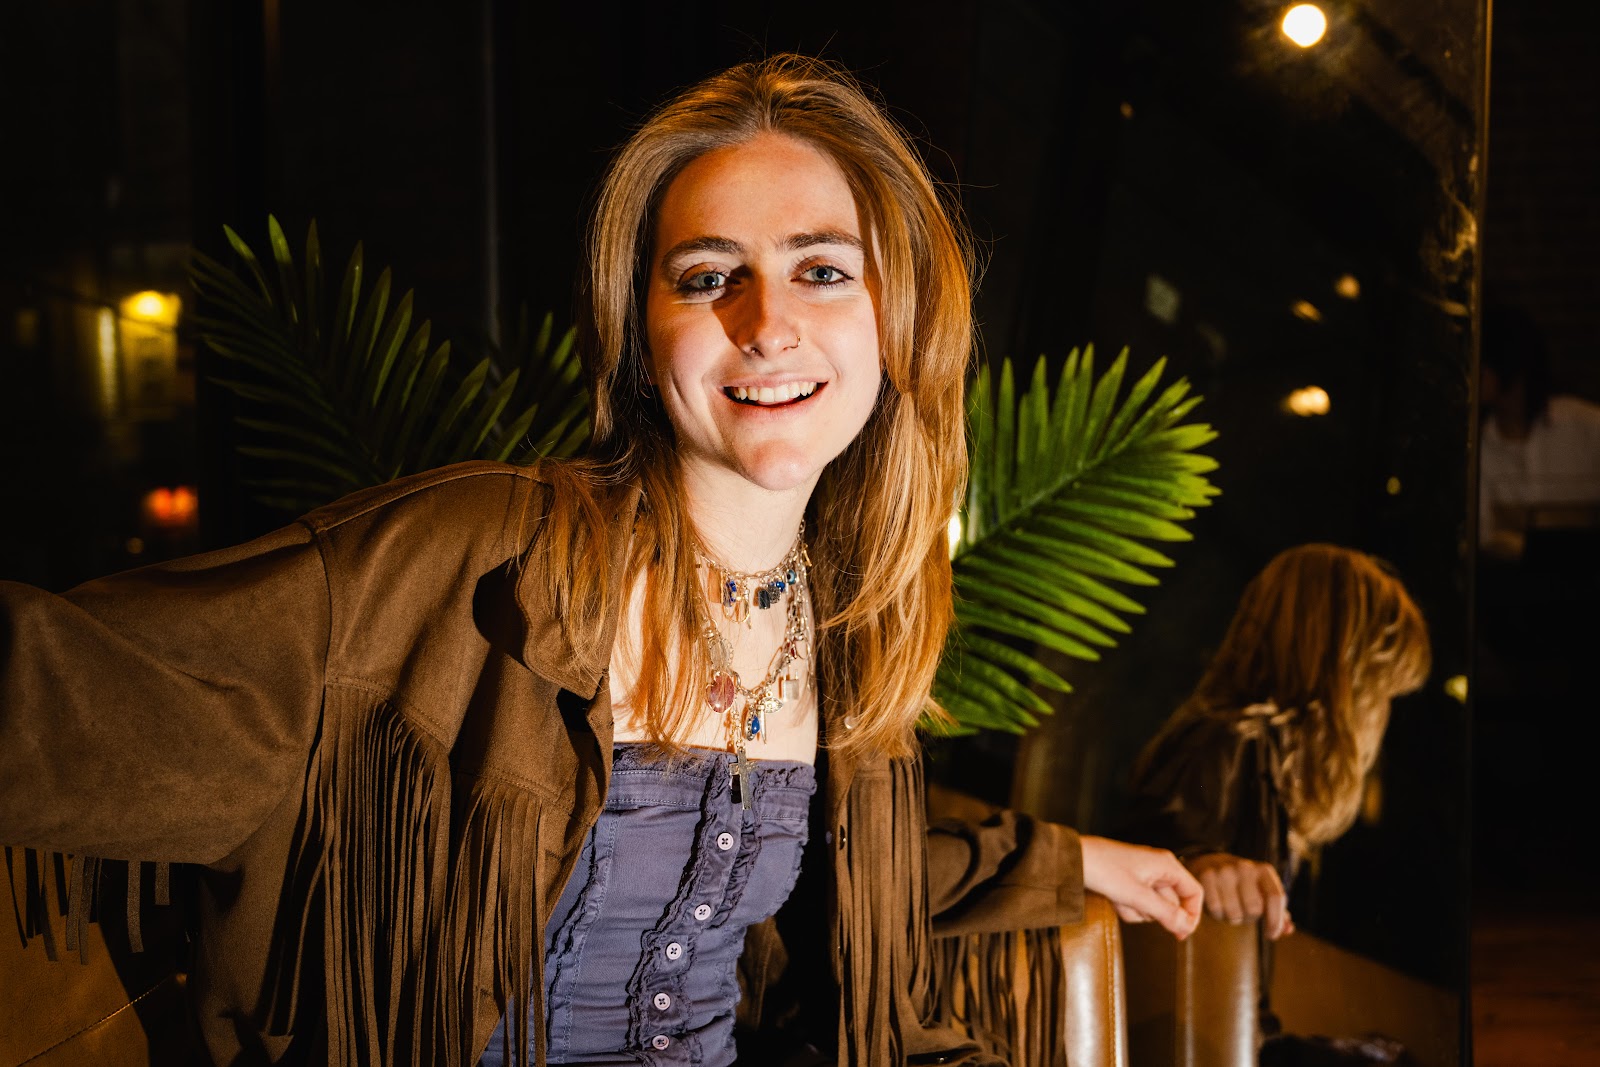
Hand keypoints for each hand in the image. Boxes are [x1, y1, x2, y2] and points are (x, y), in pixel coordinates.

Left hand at [1080, 835, 1202, 938]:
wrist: (1072, 859)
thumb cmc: (1104, 871)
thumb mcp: (1137, 896)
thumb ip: (1165, 913)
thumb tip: (1187, 927)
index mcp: (1167, 865)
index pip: (1194, 892)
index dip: (1191, 915)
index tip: (1181, 934)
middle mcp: (1159, 868)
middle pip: (1171, 903)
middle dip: (1151, 911)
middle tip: (1132, 903)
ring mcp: (1144, 875)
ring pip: (1152, 907)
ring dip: (1135, 910)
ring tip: (1119, 898)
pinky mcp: (1129, 882)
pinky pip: (1136, 903)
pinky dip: (1125, 906)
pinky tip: (1112, 898)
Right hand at [1186, 852, 1292, 938]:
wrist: (1210, 863)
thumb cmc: (1242, 885)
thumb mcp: (1262, 892)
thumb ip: (1277, 912)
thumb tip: (1289, 930)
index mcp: (1264, 871)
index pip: (1276, 897)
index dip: (1276, 921)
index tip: (1272, 934)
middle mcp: (1245, 867)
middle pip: (1254, 909)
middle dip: (1250, 918)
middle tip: (1244, 912)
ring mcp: (1225, 871)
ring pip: (1234, 913)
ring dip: (1233, 918)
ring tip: (1230, 907)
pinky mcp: (1207, 876)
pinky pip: (1216, 909)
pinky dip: (1218, 914)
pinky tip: (1218, 906)